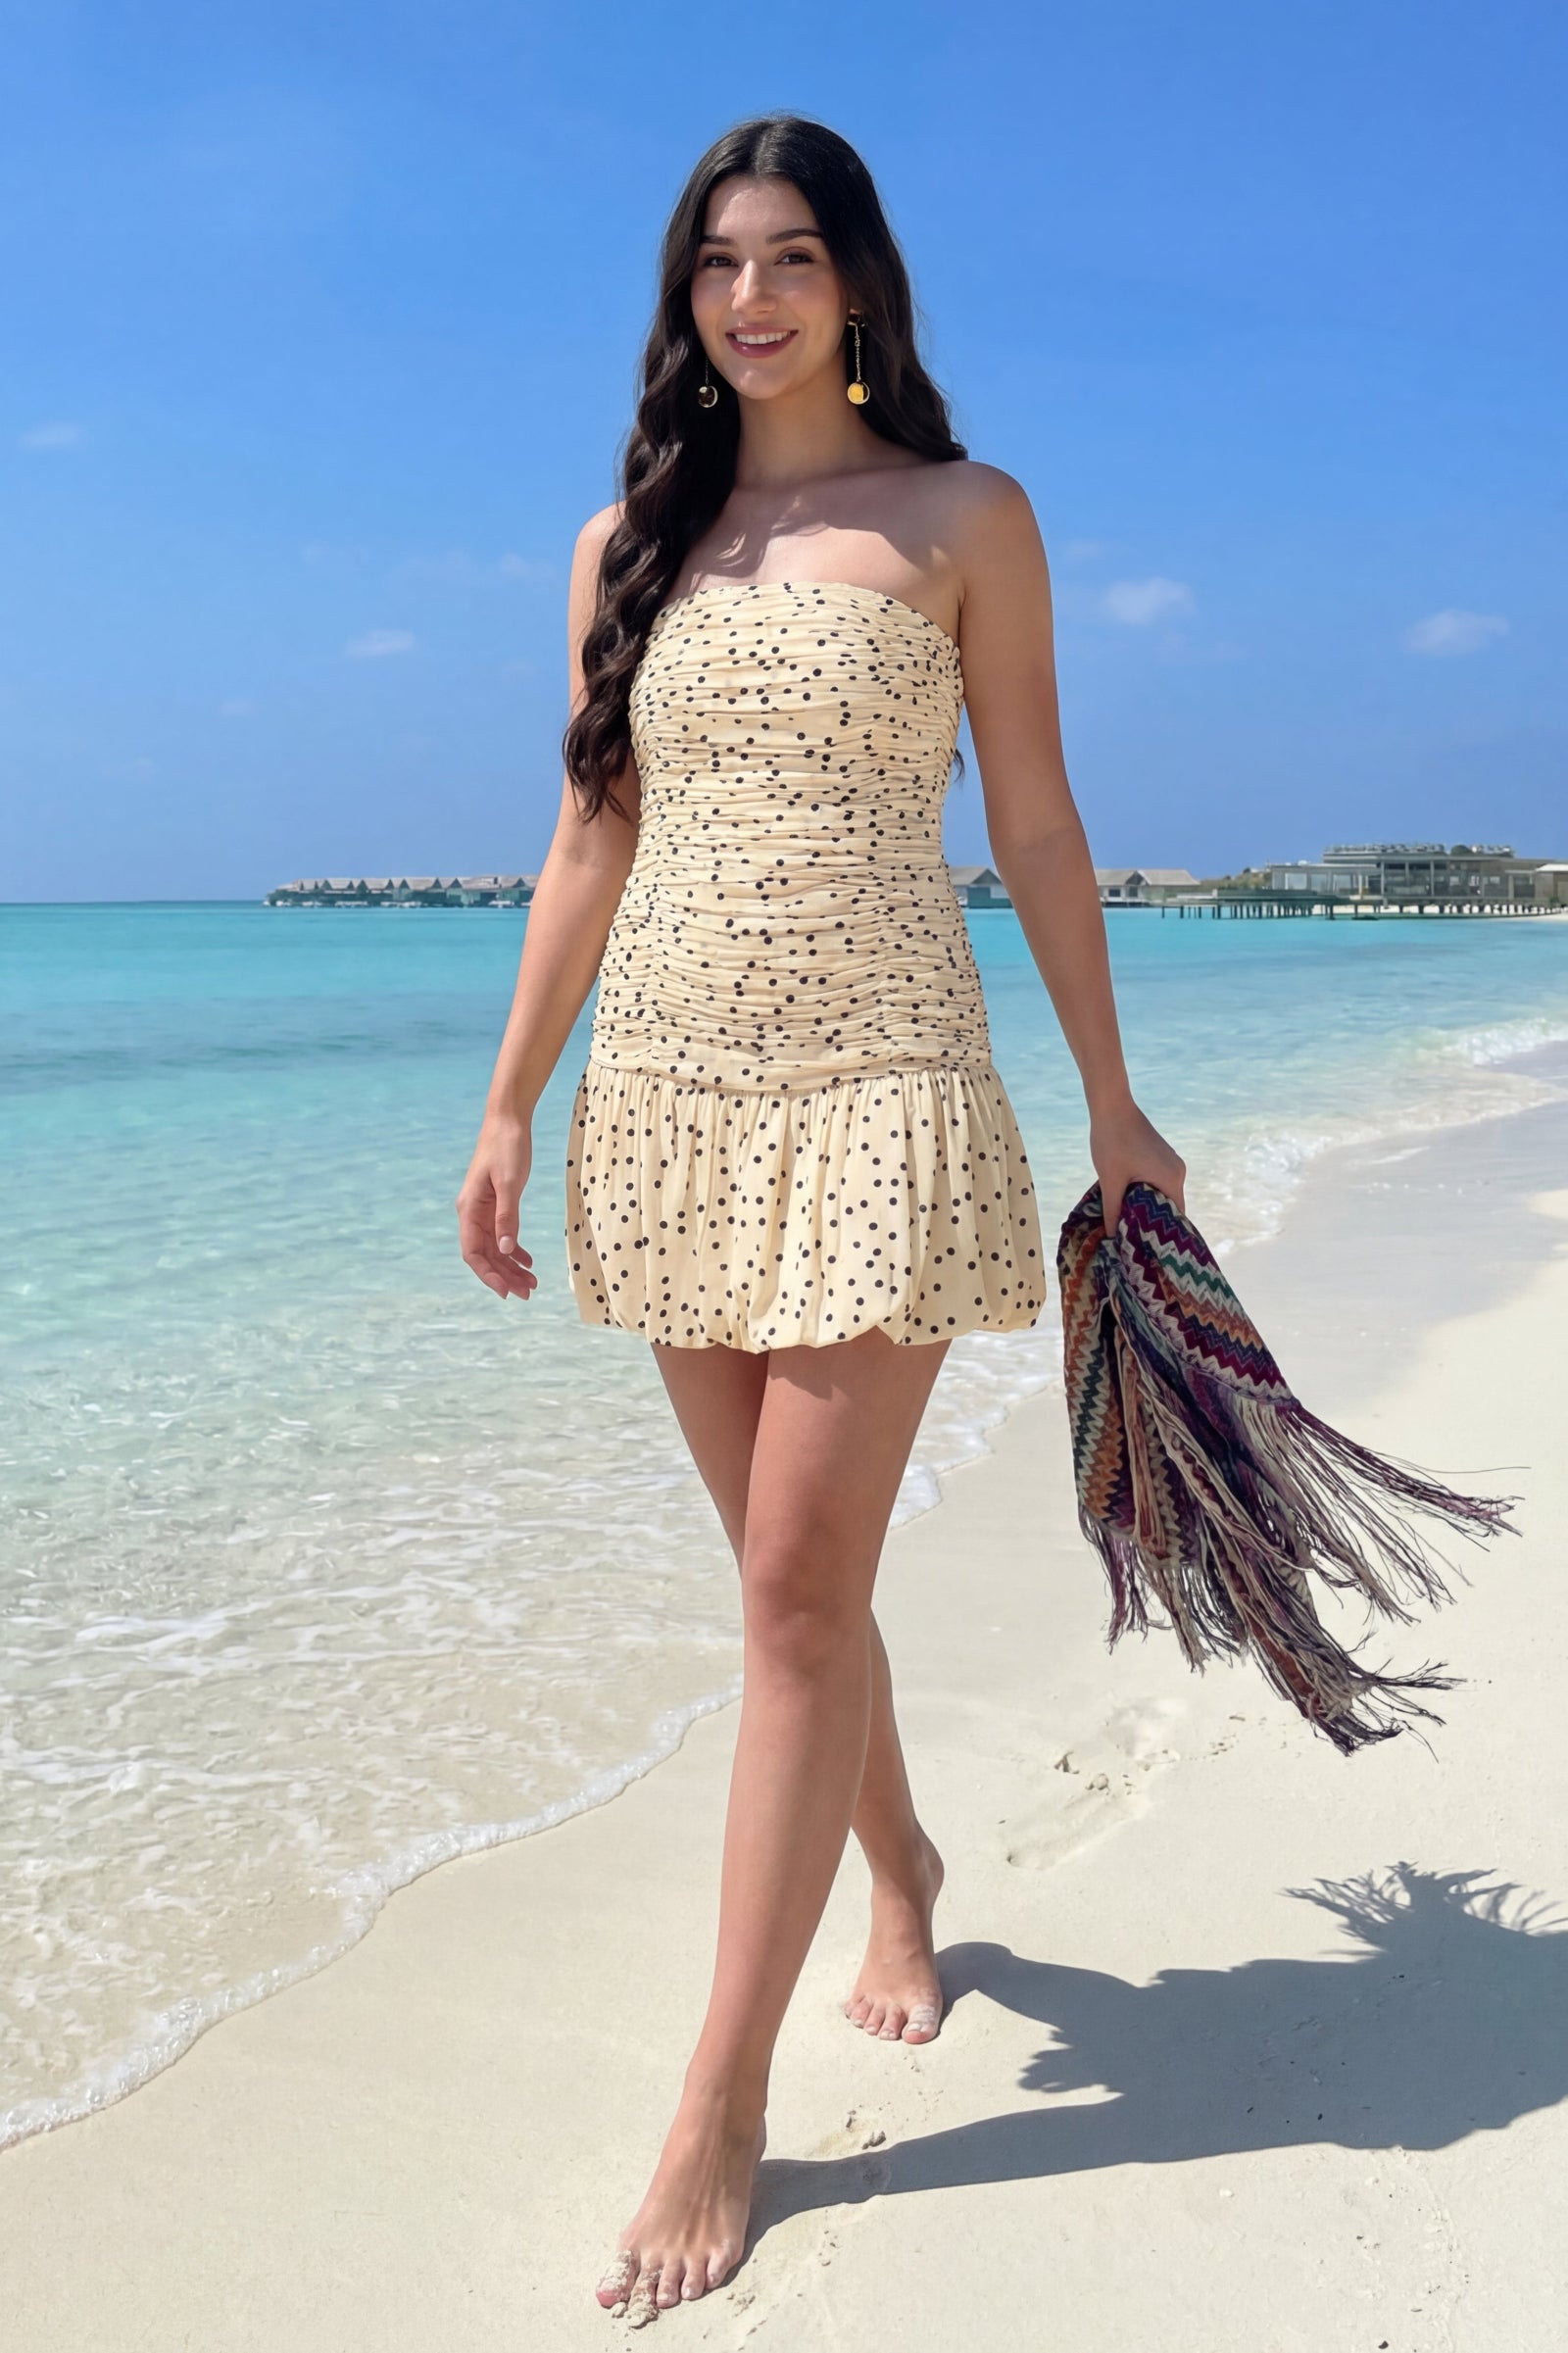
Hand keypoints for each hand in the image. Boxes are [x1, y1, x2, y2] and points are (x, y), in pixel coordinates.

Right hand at [456, 1111, 537, 1301]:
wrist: (507, 1121)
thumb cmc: (507, 1147)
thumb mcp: (510, 1183)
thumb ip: (508, 1217)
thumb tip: (507, 1250)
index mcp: (469, 1209)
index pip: (473, 1252)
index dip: (488, 1274)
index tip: (506, 1291)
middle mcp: (472, 1213)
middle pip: (485, 1255)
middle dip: (504, 1276)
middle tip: (527, 1293)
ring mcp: (484, 1210)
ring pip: (496, 1247)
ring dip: (511, 1267)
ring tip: (532, 1283)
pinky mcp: (496, 1204)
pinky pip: (503, 1234)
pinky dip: (515, 1250)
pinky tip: (528, 1261)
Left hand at [1089, 1096, 1186, 1236]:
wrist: (1111, 1106)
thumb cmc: (1112, 1142)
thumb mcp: (1111, 1181)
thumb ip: (1113, 1211)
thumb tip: (1112, 1238)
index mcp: (1172, 1179)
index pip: (1176, 1217)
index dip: (1163, 1235)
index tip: (1148, 1249)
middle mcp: (1177, 1171)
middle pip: (1170, 1207)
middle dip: (1152, 1223)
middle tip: (1134, 1240)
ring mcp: (1171, 1162)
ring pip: (1162, 1194)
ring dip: (1147, 1207)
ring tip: (1129, 1224)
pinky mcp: (1161, 1156)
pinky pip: (1158, 1182)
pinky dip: (1146, 1193)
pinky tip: (1128, 1201)